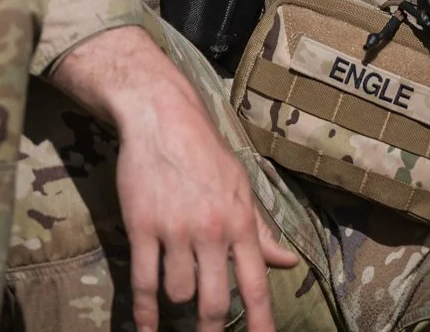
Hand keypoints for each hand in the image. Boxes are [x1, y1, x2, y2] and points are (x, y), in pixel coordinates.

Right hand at [52, 25, 298, 331]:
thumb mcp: (241, 187)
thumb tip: (287, 263)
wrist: (162, 118)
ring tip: (177, 299)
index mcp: (241, 221)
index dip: (260, 321)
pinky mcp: (142, 228)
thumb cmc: (206, 152)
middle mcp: (212, 231)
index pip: (254, 284)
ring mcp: (176, 231)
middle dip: (211, 329)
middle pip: (213, 302)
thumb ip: (261, 231)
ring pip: (178, 294)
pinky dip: (144, 313)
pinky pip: (144, 283)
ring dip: (176, 306)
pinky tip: (146, 329)